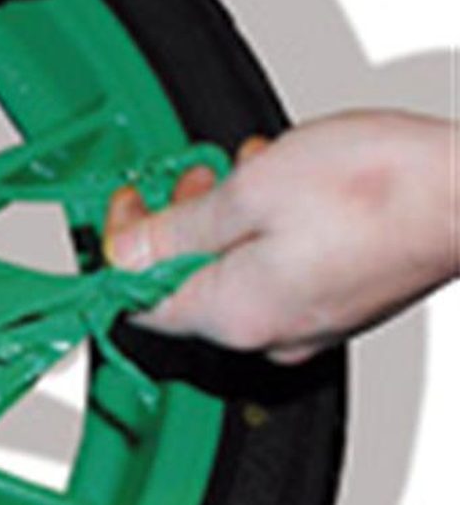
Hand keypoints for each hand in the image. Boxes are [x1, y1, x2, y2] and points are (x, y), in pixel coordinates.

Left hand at [105, 112, 458, 363]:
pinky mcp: (343, 305)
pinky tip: (287, 188)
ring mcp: (312, 324)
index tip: (128, 207)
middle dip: (178, 227)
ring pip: (238, 276)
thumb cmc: (381, 189)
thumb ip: (179, 230)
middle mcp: (270, 334)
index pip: (142, 305)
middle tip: (190, 178)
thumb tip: (128, 251)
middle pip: (190, 288)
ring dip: (226, 219)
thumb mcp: (250, 191)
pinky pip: (282, 276)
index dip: (122, 251)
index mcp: (235, 315)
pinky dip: (270, 232)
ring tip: (244, 170)